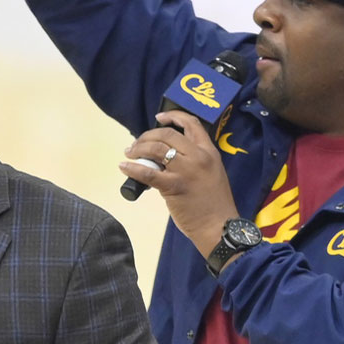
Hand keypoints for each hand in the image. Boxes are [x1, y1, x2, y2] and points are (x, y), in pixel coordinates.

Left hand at [119, 111, 239, 256]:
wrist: (219, 226)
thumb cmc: (214, 203)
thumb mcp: (211, 173)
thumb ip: (193, 161)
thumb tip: (165, 156)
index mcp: (209, 152)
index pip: (192, 124)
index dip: (173, 116)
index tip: (159, 117)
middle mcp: (198, 157)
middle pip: (167, 134)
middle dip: (148, 135)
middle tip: (137, 144)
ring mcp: (186, 170)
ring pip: (156, 149)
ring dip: (138, 148)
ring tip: (129, 154)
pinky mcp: (173, 186)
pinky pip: (148, 173)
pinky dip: (132, 168)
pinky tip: (124, 167)